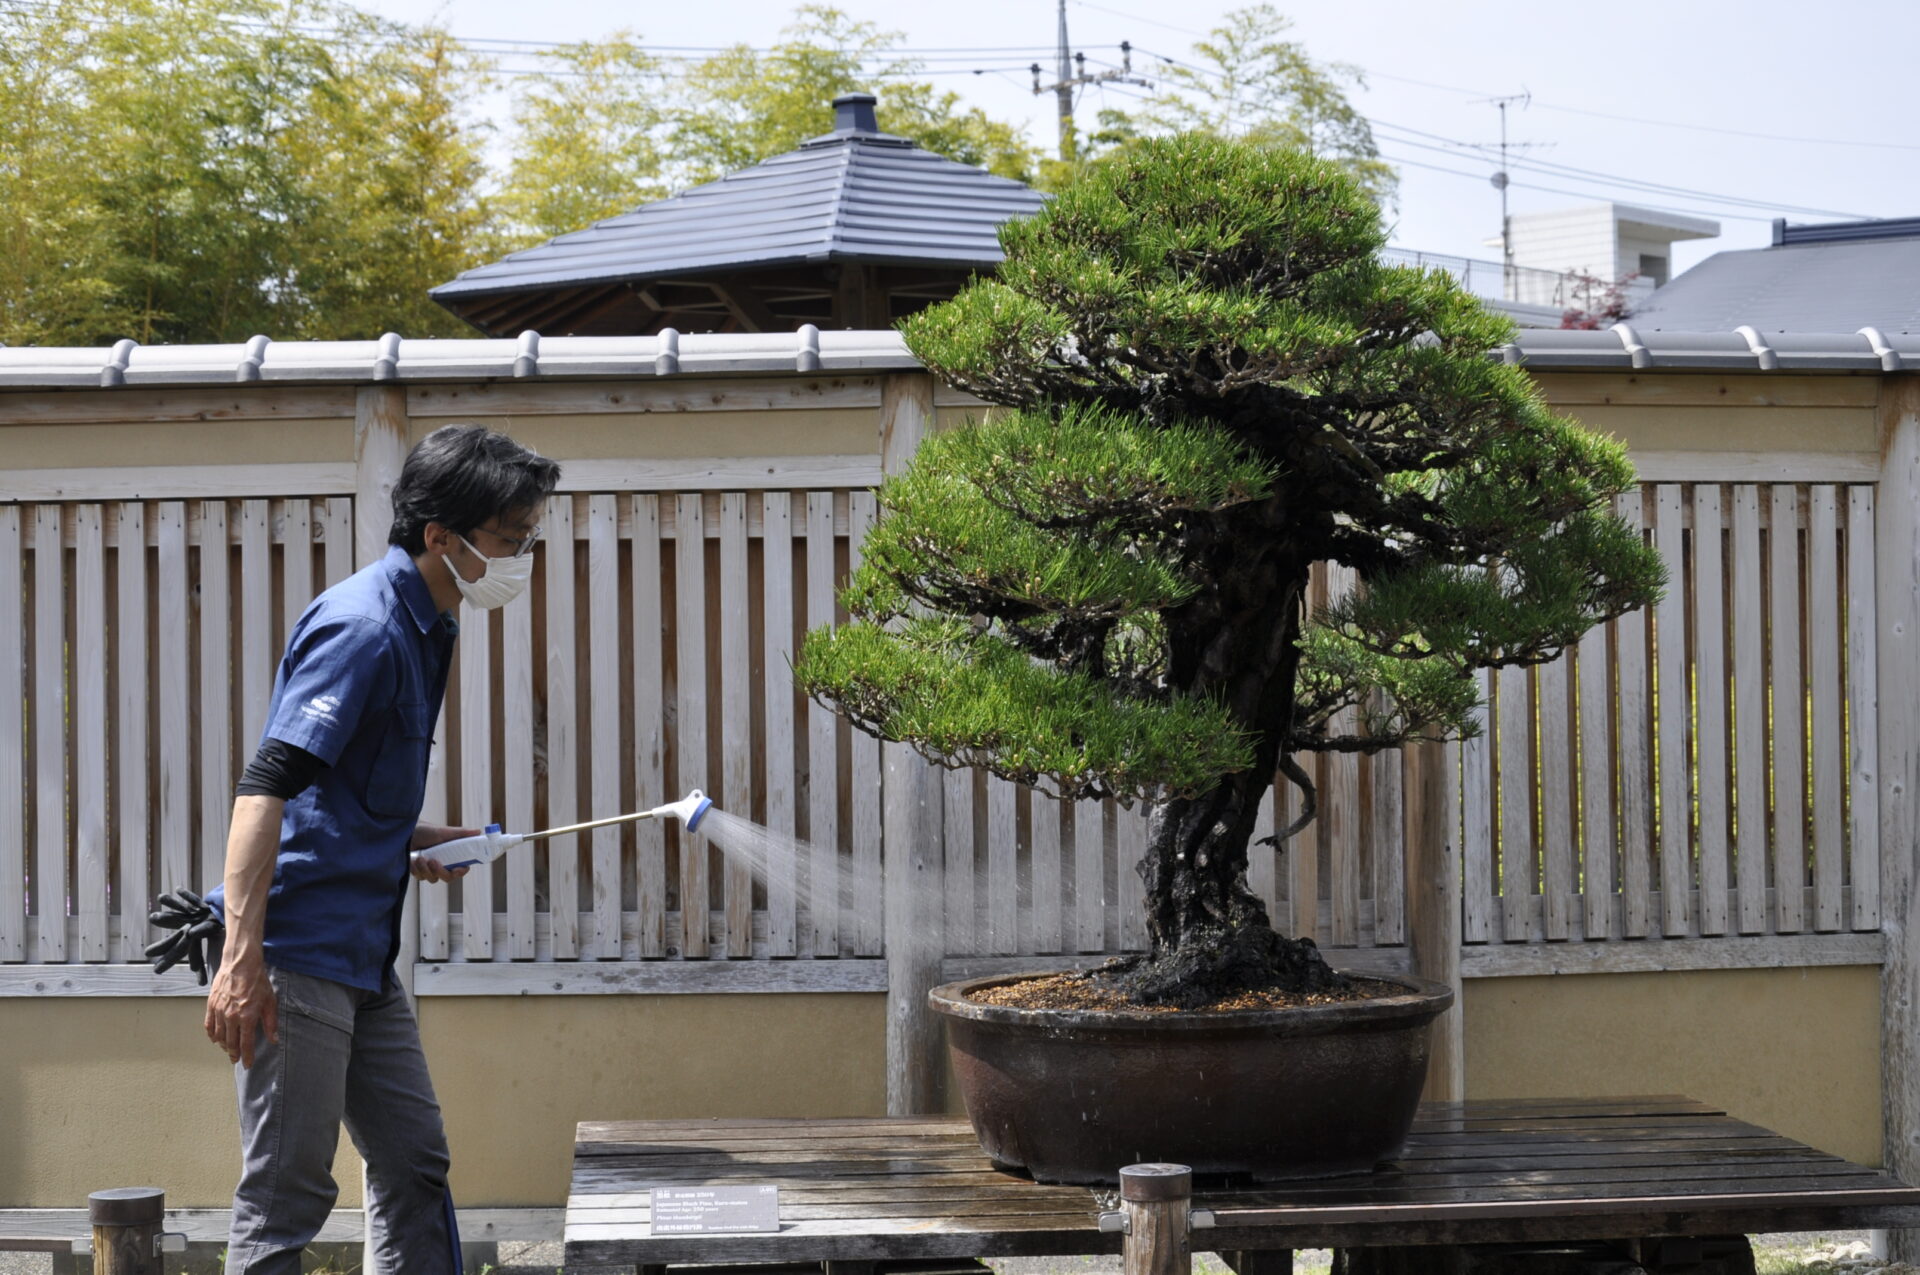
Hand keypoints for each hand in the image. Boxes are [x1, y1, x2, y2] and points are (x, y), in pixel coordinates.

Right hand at [205, 949, 277, 1067]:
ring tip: (228, 1050)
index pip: (246, 1043)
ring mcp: (219, 1011)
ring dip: (223, 1046)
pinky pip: (209, 1025)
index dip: (247, 1056)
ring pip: (218, 1036)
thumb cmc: (257, 980)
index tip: (247, 1064)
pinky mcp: (211, 1005)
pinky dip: (212, 1034)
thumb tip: (273, 1039)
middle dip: (234, 1054)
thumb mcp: (270, 1001)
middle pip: (231, 1042)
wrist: (241, 963)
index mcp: (247, 1017)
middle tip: (236, 1060)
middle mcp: (231, 1017)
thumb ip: (271, 1023)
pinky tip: (215, 1039)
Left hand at [409, 823, 476, 884]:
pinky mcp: (419, 872)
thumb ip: (461, 833)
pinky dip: (416, 869)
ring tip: (420, 857)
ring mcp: (430, 869)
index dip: (460, 872)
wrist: (407, 833)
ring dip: (426, 869)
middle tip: (433, 861)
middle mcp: (443, 864)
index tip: (457, 869)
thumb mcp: (444, 832)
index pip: (461, 869)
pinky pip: (420, 877)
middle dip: (440, 871)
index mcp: (452, 856)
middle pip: (448, 878)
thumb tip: (478, 832)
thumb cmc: (426, 831)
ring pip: (433, 879)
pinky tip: (413, 859)